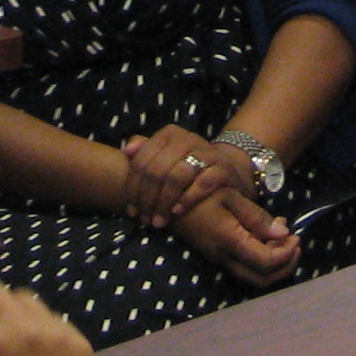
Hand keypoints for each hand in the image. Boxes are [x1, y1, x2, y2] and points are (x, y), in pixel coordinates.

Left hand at [118, 124, 255, 226]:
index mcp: (169, 134)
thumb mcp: (167, 156)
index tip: (131, 210)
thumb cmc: (190, 166)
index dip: (133, 188)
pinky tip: (177, 211)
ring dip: (164, 202)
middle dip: (147, 199)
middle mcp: (187, 139)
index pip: (142, 161)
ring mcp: (207, 152)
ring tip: (159, 221)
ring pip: (177, 176)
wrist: (229, 169)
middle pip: (157, 170)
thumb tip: (126, 151)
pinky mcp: (223, 168)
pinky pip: (203, 182)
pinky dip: (188, 198)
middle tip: (145, 219)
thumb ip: (145, 152)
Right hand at [176, 186, 301, 288]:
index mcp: (229, 241)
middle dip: (285, 266)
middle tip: (295, 243)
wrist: (169, 196)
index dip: (286, 253)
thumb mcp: (231, 196)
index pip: (266, 261)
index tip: (296, 235)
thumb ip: (257, 217)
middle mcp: (223, 256)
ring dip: (274, 262)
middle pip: (261, 279)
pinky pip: (244, 266)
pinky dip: (261, 257)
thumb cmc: (200, 191)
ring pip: (253, 276)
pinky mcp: (216, 254)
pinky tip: (266, 234)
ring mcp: (219, 258)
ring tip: (283, 237)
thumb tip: (284, 233)